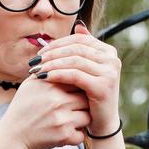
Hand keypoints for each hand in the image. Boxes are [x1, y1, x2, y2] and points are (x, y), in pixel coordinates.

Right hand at [2, 74, 90, 148]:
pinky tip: (66, 134)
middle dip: (83, 103)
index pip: (77, 79)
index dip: (78, 87)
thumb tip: (62, 57)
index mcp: (50, 84)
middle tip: (75, 108)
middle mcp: (57, 100)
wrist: (12, 136)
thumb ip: (46, 71)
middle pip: (86, 97)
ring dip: (81, 120)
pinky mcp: (64, 136)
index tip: (75, 94)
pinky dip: (76, 136)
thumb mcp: (29, 85)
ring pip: (88, 116)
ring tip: (70, 121)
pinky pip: (82, 135)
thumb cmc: (22, 109)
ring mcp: (62, 118)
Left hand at [32, 20, 121, 135]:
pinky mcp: (103, 86)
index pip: (79, 40)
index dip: (58, 44)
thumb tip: (78, 26)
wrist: (102, 122)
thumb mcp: (87, 70)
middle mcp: (112, 59)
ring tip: (37, 69)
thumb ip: (83, 50)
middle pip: (76, 49)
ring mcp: (109, 72)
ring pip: (75, 61)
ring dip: (52, 64)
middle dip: (53, 54)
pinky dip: (58, 74)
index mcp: (108, 52)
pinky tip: (45, 78)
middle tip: (35, 61)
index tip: (41, 52)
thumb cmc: (90, 96)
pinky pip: (75, 75)